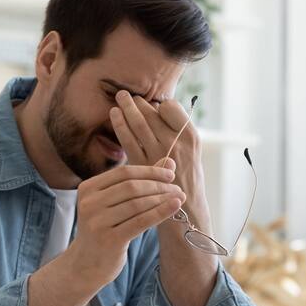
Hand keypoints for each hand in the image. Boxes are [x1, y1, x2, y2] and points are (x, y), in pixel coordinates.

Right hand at [65, 161, 185, 286]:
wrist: (87, 264)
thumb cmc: (105, 229)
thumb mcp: (116, 204)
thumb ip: (139, 182)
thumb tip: (169, 162)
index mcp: (88, 188)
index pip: (124, 173)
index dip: (150, 171)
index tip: (170, 175)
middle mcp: (89, 203)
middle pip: (131, 187)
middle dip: (158, 185)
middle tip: (177, 188)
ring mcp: (97, 222)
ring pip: (138, 204)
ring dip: (162, 199)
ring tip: (179, 198)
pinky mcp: (109, 239)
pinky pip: (141, 221)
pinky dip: (161, 212)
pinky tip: (175, 206)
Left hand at [110, 91, 209, 232]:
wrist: (186, 211)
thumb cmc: (187, 180)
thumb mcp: (190, 153)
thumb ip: (176, 134)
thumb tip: (156, 111)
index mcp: (190, 136)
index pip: (171, 108)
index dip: (159, 105)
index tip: (151, 105)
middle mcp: (176, 143)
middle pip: (152, 114)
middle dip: (138, 102)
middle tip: (125, 94)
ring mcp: (159, 154)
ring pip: (139, 124)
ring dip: (127, 108)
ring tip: (119, 98)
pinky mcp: (143, 166)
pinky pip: (129, 140)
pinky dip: (120, 125)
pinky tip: (114, 116)